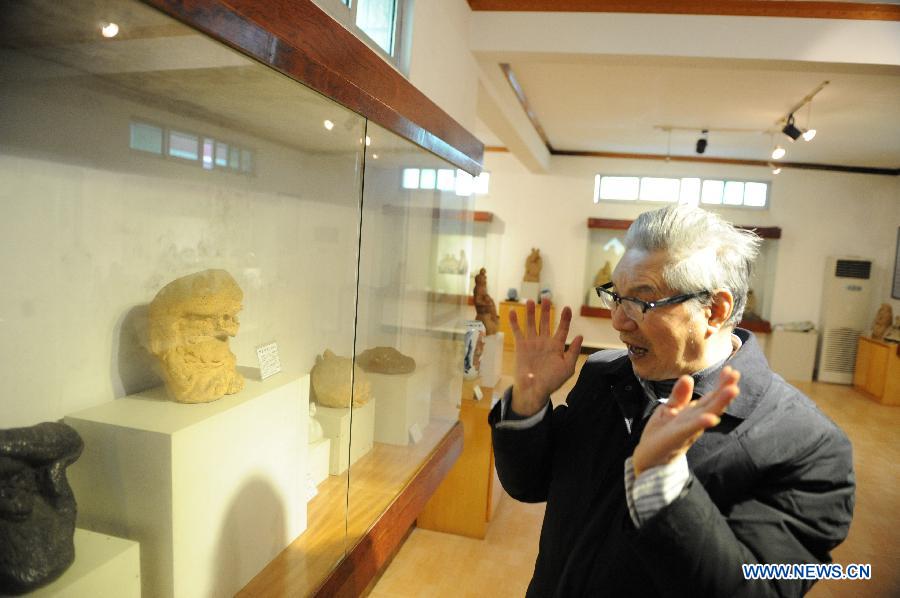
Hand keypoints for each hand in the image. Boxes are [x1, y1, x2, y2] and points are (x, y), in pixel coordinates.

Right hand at [509, 300, 582, 415]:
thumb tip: (580, 336)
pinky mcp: (521, 346)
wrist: (534, 390)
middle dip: (546, 311)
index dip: (564, 318)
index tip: (566, 308)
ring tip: (531, 301)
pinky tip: (513, 312)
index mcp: (557, 346)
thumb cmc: (552, 381)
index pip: (562, 329)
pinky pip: (517, 332)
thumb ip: (574, 352)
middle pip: (546, 322)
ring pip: (531, 324)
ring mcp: (532, 343)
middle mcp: (544, 342)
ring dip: (531, 313)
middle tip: (546, 298)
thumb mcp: (568, 368)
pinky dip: (515, 322)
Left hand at [632, 366, 739, 475]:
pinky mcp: (678, 438)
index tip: (731, 369)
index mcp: (693, 413)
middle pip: (713, 404)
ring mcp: (688, 429)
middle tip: (737, 375)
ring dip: (720, 404)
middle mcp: (695, 421)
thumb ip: (679, 396)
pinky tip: (711, 418)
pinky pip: (691, 430)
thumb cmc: (660, 434)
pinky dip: (701, 424)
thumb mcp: (668, 410)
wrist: (648, 458)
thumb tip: (688, 377)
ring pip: (707, 415)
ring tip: (732, 391)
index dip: (721, 384)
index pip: (710, 397)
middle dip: (725, 390)